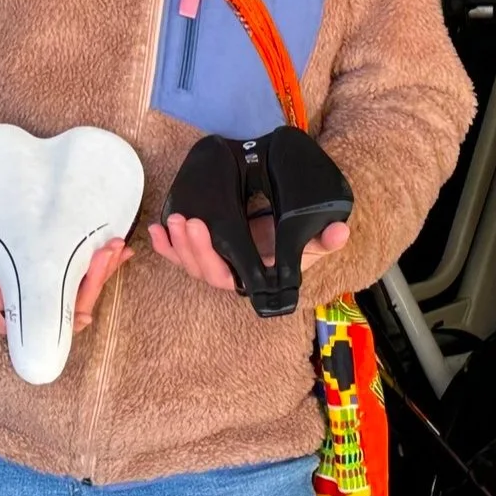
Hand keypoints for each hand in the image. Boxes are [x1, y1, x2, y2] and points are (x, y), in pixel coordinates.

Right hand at [0, 241, 130, 335]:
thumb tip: (6, 309)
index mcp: (26, 314)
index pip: (55, 319)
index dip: (74, 312)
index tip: (86, 313)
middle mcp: (45, 304)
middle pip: (79, 298)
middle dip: (97, 277)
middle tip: (109, 252)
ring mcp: (54, 286)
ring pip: (86, 282)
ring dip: (105, 266)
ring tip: (119, 247)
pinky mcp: (58, 268)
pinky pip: (84, 266)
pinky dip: (101, 258)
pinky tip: (119, 249)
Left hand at [149, 212, 350, 293]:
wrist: (291, 231)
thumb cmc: (300, 241)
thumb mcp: (314, 241)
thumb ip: (327, 239)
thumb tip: (340, 231)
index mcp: (253, 277)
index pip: (229, 276)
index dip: (211, 259)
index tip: (203, 229)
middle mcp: (231, 274)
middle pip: (203, 270)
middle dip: (191, 247)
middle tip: (187, 220)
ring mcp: (216, 263)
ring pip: (188, 263)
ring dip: (177, 243)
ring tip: (172, 219)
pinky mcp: (205, 251)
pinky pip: (179, 254)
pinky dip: (165, 245)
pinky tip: (155, 228)